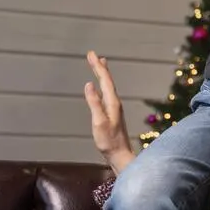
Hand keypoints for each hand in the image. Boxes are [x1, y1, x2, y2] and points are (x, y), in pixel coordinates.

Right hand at [83, 51, 135, 174]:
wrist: (120, 155)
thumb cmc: (109, 142)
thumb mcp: (99, 122)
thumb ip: (94, 103)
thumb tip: (89, 84)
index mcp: (112, 103)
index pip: (105, 80)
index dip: (98, 66)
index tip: (91, 54)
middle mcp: (115, 103)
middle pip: (107, 81)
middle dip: (100, 67)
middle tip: (93, 54)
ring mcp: (114, 108)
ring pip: (108, 86)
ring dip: (103, 74)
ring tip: (100, 64)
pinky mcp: (112, 114)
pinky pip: (107, 93)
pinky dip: (103, 85)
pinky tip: (102, 87)